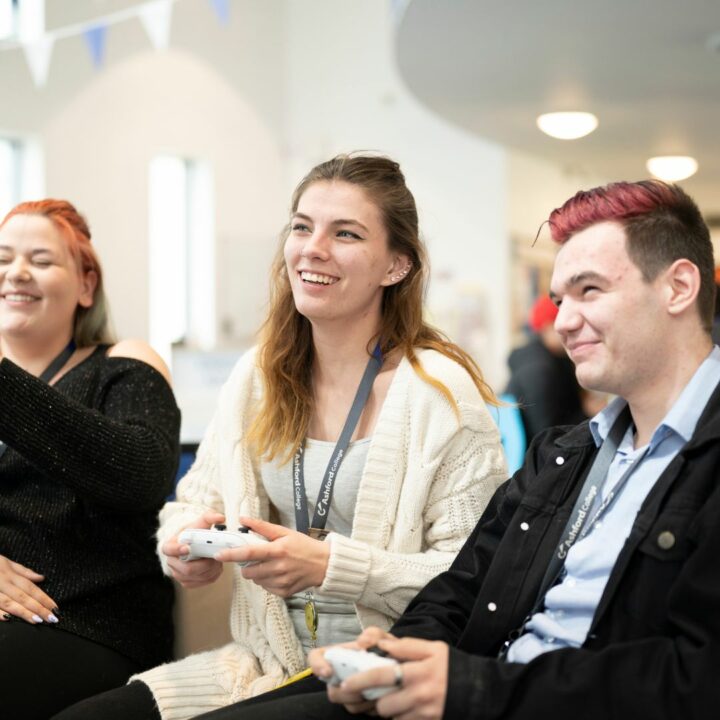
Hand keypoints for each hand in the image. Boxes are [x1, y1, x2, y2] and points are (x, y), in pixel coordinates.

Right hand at [0, 554, 58, 623]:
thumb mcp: (6, 562)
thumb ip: (23, 571)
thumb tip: (41, 578)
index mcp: (9, 574)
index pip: (31, 587)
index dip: (44, 597)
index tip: (55, 608)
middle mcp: (2, 582)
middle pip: (23, 596)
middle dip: (38, 607)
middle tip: (52, 618)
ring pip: (8, 602)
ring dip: (22, 612)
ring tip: (37, 620)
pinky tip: (7, 619)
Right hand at [162, 511, 225, 588]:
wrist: (193, 545)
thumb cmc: (194, 534)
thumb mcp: (199, 523)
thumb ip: (209, 517)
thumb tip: (220, 518)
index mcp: (170, 546)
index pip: (169, 549)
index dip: (178, 550)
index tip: (188, 548)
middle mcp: (172, 563)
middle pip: (188, 568)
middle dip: (205, 563)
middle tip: (215, 555)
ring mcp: (179, 574)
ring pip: (198, 576)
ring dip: (212, 568)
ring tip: (217, 559)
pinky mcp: (188, 582)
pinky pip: (203, 582)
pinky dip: (213, 574)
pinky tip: (216, 566)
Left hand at [214, 516, 329, 597]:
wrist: (324, 564)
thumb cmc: (304, 546)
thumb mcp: (285, 532)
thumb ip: (262, 527)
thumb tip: (243, 519)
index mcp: (278, 550)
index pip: (249, 553)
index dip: (232, 554)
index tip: (218, 555)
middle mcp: (278, 568)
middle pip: (249, 571)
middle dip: (247, 565)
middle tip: (258, 558)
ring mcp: (281, 582)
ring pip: (256, 580)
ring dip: (257, 573)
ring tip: (271, 565)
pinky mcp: (284, 592)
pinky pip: (266, 588)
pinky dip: (267, 581)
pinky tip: (278, 574)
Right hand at [310, 627, 395, 714]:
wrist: (398, 667)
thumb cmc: (386, 650)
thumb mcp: (382, 638)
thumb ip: (373, 634)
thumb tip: (361, 642)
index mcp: (339, 655)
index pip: (316, 657)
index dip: (317, 665)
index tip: (328, 672)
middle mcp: (340, 675)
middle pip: (332, 690)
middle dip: (347, 691)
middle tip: (362, 687)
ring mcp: (348, 692)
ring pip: (348, 704)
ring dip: (363, 700)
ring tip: (378, 691)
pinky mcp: (360, 705)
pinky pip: (361, 711)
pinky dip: (372, 706)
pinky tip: (382, 696)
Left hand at [342, 637, 448, 719]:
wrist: (481, 691)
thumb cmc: (453, 666)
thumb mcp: (433, 648)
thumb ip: (407, 647)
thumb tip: (382, 646)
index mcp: (418, 671)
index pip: (382, 676)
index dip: (360, 680)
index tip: (345, 683)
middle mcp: (420, 695)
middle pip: (382, 704)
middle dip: (374, 699)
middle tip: (371, 692)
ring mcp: (424, 713)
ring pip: (391, 718)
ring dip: (386, 709)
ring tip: (389, 698)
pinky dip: (399, 717)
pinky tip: (403, 707)